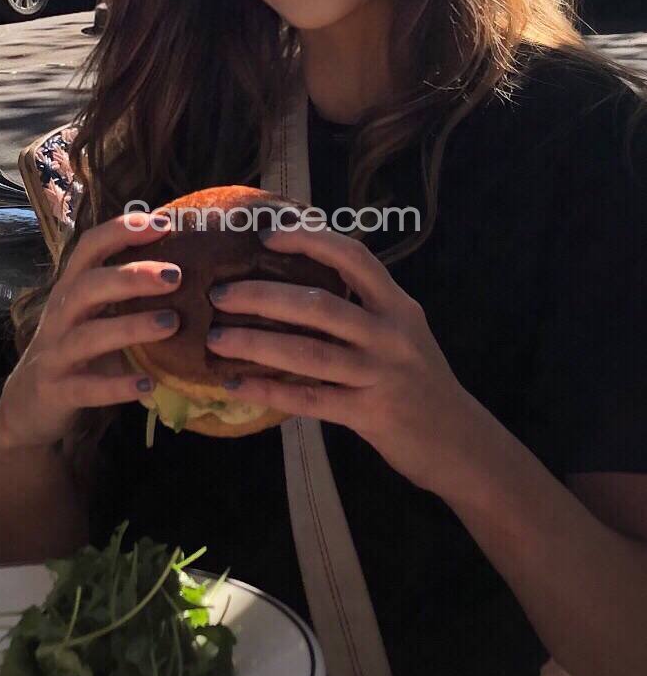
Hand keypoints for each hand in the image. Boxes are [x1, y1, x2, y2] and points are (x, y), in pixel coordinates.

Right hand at [0, 212, 181, 450]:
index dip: (121, 231)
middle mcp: (60, 315)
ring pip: (88, 335)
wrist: (30, 406)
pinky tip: (148, 384)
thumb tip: (188, 265)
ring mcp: (55, 354)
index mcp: (72, 290)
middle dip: (130, 276)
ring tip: (171, 323)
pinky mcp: (57, 391)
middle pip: (88, 286)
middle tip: (176, 275)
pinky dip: (117, 386)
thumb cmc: (77, 351)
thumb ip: (126, 293)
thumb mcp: (95, 315)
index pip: (90, 248)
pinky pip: (87, 388)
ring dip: (131, 327)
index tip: (162, 223)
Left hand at [206, 226, 476, 494]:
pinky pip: (308, 399)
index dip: (309, 241)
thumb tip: (298, 288)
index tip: (266, 234)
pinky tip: (235, 386)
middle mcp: (391, 334)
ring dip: (255, 343)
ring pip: (308, 353)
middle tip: (221, 294)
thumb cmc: (419, 382)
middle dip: (263, 296)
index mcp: (398, 306)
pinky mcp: (369, 413)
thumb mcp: (403, 333)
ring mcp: (380, 374)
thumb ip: (364, 309)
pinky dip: (267, 391)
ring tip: (216, 338)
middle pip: (319, 306)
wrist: (458, 441)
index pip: (353, 257)